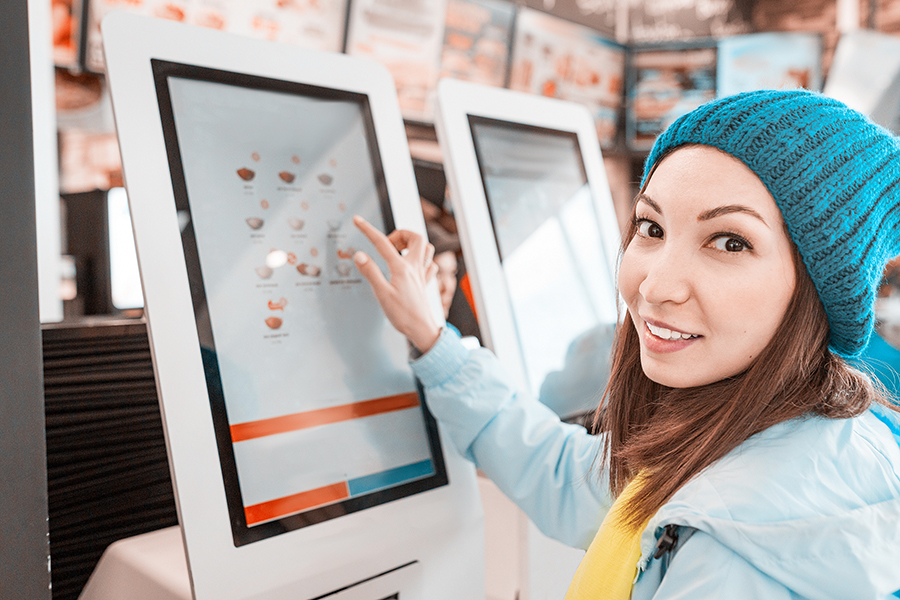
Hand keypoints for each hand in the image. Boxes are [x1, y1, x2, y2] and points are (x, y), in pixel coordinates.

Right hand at [353, 215, 441, 352]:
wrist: (422, 329)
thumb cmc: (403, 315)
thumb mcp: (381, 294)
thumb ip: (370, 272)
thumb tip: (359, 254)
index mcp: (401, 268)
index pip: (382, 242)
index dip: (367, 229)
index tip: (357, 220)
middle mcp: (414, 267)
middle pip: (416, 237)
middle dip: (401, 233)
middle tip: (387, 244)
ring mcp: (422, 274)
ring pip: (426, 248)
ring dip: (413, 244)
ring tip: (398, 252)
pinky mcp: (425, 283)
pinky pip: (429, 264)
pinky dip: (422, 260)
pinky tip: (412, 266)